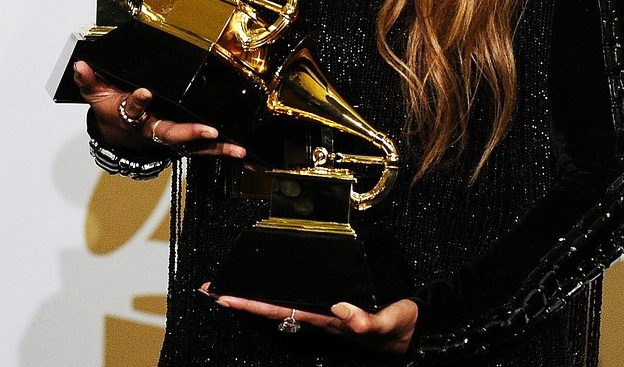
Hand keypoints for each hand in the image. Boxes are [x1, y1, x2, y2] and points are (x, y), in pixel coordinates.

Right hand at [72, 61, 245, 157]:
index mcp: (131, 116)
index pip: (132, 109)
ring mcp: (168, 138)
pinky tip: (240, 152)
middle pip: (169, 133)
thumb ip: (90, 80)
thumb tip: (80, 64)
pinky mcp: (181, 141)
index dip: (137, 102)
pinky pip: (202, 148)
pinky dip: (221, 150)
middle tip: (207, 130)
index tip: (144, 92)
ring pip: (192, 145)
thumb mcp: (97, 95)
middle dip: (188, 132)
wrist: (116, 138)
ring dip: (215, 147)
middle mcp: (152, 130)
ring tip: (236, 148)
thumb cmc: (111, 113)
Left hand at [200, 286, 417, 354]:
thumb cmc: (400, 327)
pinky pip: (294, 304)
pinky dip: (274, 298)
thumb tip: (342, 310)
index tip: (226, 296)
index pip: (281, 310)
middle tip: (211, 291)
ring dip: (252, 300)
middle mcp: (319, 320)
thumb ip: (367, 320)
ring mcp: (322, 318)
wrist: (412, 333)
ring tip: (228, 291)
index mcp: (326, 320)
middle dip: (241, 301)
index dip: (252, 304)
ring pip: (279, 308)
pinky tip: (266, 294)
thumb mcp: (388, 323)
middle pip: (271, 311)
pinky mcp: (331, 312)